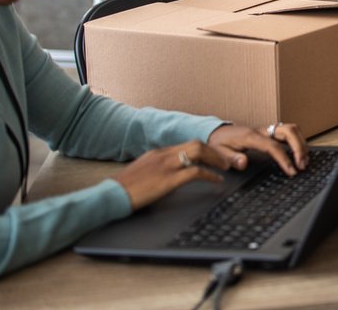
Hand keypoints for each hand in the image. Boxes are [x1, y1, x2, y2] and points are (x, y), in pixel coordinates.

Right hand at [112, 140, 232, 210]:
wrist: (111, 194)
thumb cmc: (124, 188)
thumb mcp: (143, 172)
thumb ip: (157, 169)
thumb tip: (169, 176)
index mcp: (158, 152)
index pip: (186, 144)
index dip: (203, 149)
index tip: (213, 155)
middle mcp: (164, 154)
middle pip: (196, 143)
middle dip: (214, 150)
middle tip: (225, 160)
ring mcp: (167, 165)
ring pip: (198, 151)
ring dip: (215, 158)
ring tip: (225, 167)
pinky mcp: (168, 179)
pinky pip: (195, 172)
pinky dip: (210, 175)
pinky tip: (217, 180)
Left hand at [207, 122, 307, 175]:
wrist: (217, 131)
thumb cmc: (219, 143)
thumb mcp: (219, 153)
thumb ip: (231, 159)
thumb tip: (243, 163)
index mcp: (251, 136)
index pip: (273, 146)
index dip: (284, 158)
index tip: (291, 171)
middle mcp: (262, 130)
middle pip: (288, 130)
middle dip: (299, 147)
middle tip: (302, 164)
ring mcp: (267, 130)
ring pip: (291, 129)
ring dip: (301, 143)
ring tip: (304, 161)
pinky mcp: (270, 132)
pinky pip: (288, 132)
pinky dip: (297, 141)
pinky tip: (299, 154)